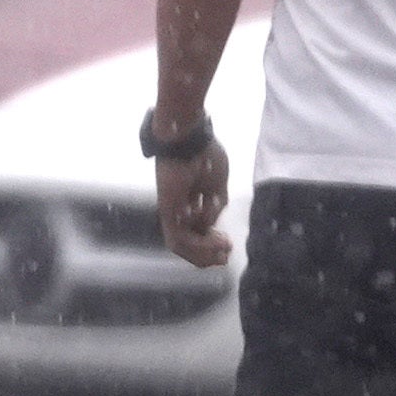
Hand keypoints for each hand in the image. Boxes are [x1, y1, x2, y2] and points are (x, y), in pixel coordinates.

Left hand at [155, 142, 232, 269]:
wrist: (189, 138)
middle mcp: (179, 209)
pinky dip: (197, 245)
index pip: (198, 231)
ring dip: (203, 253)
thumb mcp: (218, 185)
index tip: (228, 245)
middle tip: (225, 257)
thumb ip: (215, 206)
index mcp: (191, 201)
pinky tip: (216, 242)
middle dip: (207, 254)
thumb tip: (212, 225)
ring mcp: (172, 210)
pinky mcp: (168, 210)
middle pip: (188, 242)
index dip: (212, 243)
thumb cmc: (204, 154)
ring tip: (222, 252)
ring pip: (182, 245)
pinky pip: (178, 238)